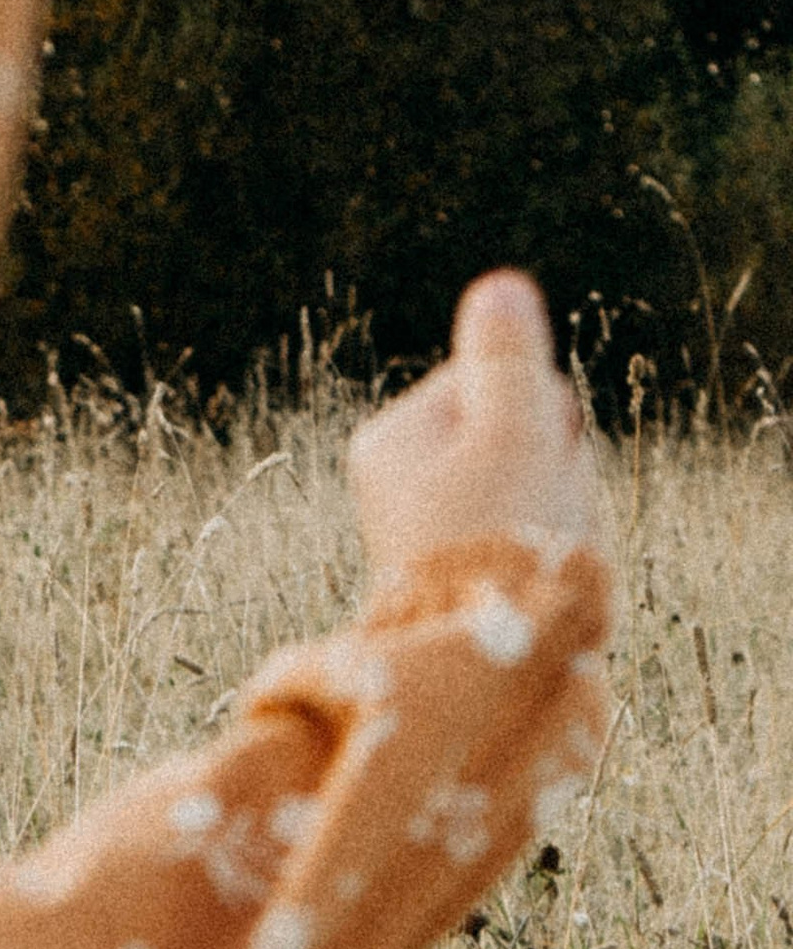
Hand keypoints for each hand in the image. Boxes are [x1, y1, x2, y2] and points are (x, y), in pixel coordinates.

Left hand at [348, 271, 608, 581]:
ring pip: (527, 479)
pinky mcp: (455, 564)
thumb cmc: (500, 543)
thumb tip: (498, 287)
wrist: (487, 661)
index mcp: (393, 438)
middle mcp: (396, 478)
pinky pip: (524, 528)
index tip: (533, 459)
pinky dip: (544, 544)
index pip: (499, 381)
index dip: (540, 413)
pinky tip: (535, 577)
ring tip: (537, 547)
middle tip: (540, 509)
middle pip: (512, 429)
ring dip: (555, 503)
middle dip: (549, 460)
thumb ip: (510, 357)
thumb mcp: (515, 430)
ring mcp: (423, 525)